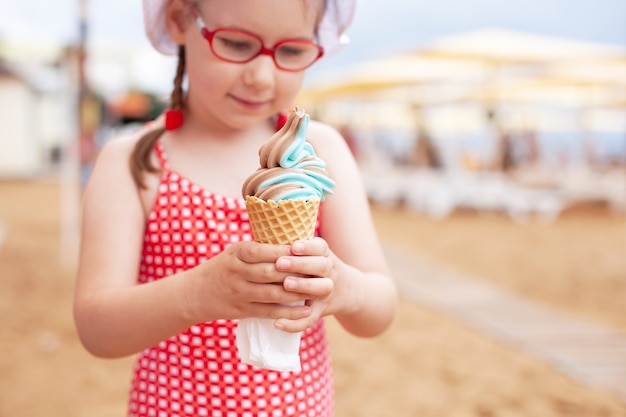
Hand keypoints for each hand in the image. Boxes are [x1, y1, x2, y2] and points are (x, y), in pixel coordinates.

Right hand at [185, 241, 313, 323]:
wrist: (195, 293)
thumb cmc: (223, 268)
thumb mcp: (236, 252)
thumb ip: (259, 249)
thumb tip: (294, 243)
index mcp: (237, 253)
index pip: (263, 250)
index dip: (284, 251)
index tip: (305, 250)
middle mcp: (237, 272)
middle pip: (270, 272)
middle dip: (295, 272)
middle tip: (317, 271)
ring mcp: (239, 293)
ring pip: (272, 293)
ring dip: (296, 293)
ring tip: (315, 291)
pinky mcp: (242, 310)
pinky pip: (268, 312)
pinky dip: (287, 312)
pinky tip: (304, 310)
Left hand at [273, 237, 338, 332]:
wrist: (347, 291)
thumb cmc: (319, 267)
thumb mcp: (315, 253)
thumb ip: (296, 247)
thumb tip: (265, 232)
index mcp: (325, 255)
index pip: (320, 247)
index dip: (307, 247)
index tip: (293, 246)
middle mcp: (329, 272)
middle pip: (321, 265)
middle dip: (301, 264)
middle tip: (280, 263)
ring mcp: (326, 292)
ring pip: (320, 288)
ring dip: (303, 286)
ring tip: (285, 284)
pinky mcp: (319, 311)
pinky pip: (310, 319)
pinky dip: (294, 324)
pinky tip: (277, 323)